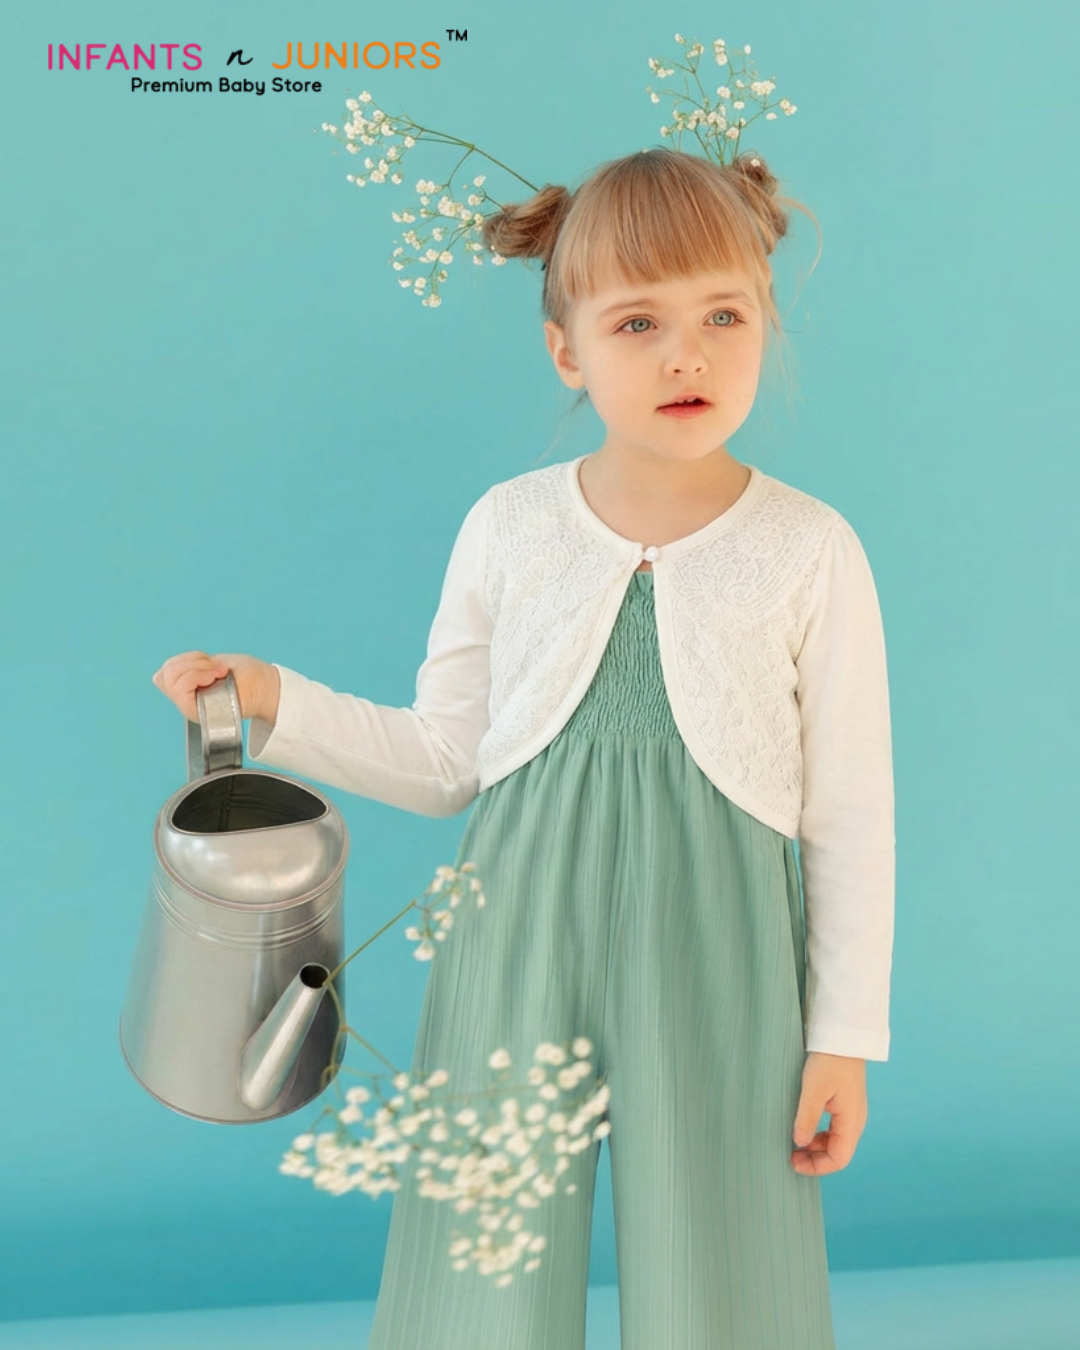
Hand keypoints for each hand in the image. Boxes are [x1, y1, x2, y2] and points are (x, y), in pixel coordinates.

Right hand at [151, 651, 279, 724]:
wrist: (267, 688)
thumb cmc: (248, 675)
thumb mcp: (215, 663)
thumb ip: (191, 667)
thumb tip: (163, 672)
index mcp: (190, 687)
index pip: (164, 672)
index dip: (184, 660)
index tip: (210, 661)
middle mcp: (187, 699)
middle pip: (163, 675)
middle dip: (191, 662)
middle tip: (216, 667)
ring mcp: (190, 707)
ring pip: (170, 680)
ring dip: (197, 668)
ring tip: (218, 672)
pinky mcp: (196, 712)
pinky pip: (180, 689)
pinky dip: (197, 675)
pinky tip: (216, 677)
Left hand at [790, 1052, 866, 1175]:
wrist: (843, 1037)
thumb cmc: (830, 1061)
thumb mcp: (813, 1090)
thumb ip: (807, 1118)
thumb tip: (800, 1144)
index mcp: (852, 1122)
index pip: (839, 1159)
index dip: (817, 1167)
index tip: (794, 1163)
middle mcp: (855, 1121)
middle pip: (838, 1153)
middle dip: (816, 1160)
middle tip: (791, 1156)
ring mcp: (851, 1113)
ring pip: (835, 1142)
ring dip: (816, 1148)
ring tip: (795, 1145)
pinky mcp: (845, 1104)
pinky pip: (834, 1129)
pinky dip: (819, 1136)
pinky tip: (805, 1130)